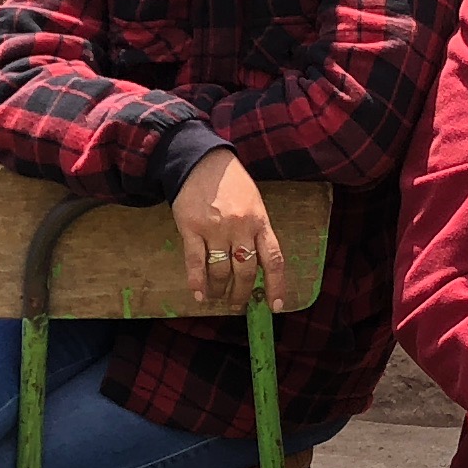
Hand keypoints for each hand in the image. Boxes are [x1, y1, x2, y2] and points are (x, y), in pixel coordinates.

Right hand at [173, 148, 289, 310]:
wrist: (200, 161)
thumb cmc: (230, 183)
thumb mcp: (254, 203)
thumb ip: (256, 231)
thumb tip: (257, 266)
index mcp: (260, 221)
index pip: (273, 260)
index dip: (276, 286)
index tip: (275, 306)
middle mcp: (240, 228)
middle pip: (245, 271)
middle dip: (241, 293)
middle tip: (237, 303)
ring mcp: (215, 229)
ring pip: (220, 271)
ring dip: (219, 289)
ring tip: (217, 297)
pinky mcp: (191, 228)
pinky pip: (195, 262)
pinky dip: (197, 282)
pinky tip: (199, 295)